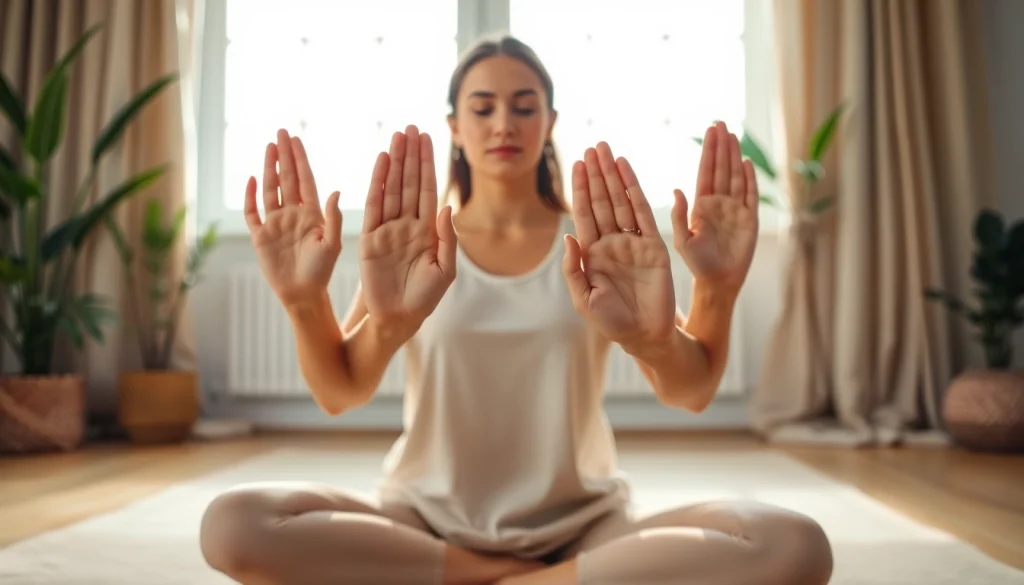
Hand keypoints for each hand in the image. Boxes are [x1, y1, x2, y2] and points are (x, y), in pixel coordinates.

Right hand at [244, 129, 342, 307]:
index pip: (304, 180)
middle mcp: (293, 214)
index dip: (299, 159)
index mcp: (312, 214)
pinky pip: (252, 212)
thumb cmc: (321, 271)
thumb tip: (335, 191)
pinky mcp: (260, 236)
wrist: (303, 293)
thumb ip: (332, 218)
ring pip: (270, 190)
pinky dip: (250, 196)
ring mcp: (275, 223)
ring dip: (269, 169)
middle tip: (280, 132)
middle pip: (286, 179)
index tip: (295, 139)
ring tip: (269, 147)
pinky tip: (252, 179)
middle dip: (283, 156)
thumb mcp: (332, 244)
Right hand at [359, 125, 457, 329]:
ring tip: (396, 137)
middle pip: (409, 182)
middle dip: (410, 155)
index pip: (427, 189)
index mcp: (427, 230)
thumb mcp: (444, 270)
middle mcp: (407, 224)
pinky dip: (376, 183)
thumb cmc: (425, 298)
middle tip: (410, 128)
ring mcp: (388, 229)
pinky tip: (381, 162)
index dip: (427, 164)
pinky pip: (374, 206)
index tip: (426, 139)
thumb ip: (448, 239)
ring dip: (395, 162)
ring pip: (392, 188)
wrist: (399, 318)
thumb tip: (446, 206)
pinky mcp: (370, 238)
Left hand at [562, 143, 676, 348]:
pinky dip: (635, 190)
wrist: (644, 335)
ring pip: (621, 201)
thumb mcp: (583, 299)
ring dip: (614, 175)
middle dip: (597, 173)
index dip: (581, 188)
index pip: (584, 213)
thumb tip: (568, 237)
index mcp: (592, 253)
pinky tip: (627, 170)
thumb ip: (573, 268)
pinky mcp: (654, 245)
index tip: (578, 164)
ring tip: (607, 150)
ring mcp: (633, 241)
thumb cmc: (611, 322)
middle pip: (602, 200)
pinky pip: (643, 212)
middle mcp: (612, 242)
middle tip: (594, 145)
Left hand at [672, 122, 758, 292]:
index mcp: (701, 205)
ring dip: (735, 156)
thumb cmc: (697, 263)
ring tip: (733, 135)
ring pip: (736, 177)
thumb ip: (679, 216)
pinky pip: (751, 195)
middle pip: (722, 169)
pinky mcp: (750, 220)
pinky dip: (750, 179)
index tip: (710, 130)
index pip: (706, 172)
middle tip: (720, 122)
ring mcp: (736, 210)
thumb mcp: (682, 240)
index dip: (709, 151)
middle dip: (721, 146)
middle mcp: (719, 203)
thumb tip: (676, 189)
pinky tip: (747, 163)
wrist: (718, 281)